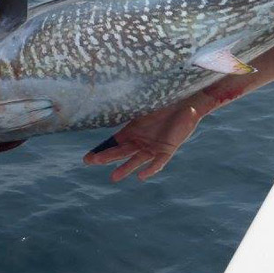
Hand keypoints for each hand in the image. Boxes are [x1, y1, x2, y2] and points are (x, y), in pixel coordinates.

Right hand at [82, 100, 204, 181]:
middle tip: (91, 162)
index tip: (87, 158)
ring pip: (136, 159)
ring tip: (114, 177)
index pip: (114, 143)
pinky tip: (141, 176)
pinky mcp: (167, 150)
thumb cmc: (165, 102)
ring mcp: (153, 147)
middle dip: (106, 157)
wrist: (186, 104)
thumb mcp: (145, 106)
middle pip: (121, 151)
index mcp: (132, 130)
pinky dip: (151, 168)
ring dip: (125, 168)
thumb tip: (110, 96)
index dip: (101, 150)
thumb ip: (133, 107)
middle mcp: (140, 141)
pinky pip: (158, 162)